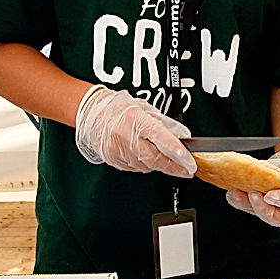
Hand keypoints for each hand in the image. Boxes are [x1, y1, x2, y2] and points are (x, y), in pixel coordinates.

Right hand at [74, 85, 195, 176]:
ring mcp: (116, 149)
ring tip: (168, 161)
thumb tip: (181, 136)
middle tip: (187, 170)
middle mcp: (124, 135)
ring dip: (159, 166)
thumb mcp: (145, 108)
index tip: (187, 160)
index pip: (159, 137)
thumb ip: (164, 123)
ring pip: (144, 165)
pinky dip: (144, 165)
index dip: (175, 150)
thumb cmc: (119, 108)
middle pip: (153, 158)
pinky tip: (147, 158)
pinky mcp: (111, 158)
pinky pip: (133, 167)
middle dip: (173, 167)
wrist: (92, 112)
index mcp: (135, 119)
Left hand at [225, 144, 279, 226]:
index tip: (269, 196)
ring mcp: (278, 213)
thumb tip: (256, 170)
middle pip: (278, 218)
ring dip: (247, 206)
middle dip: (262, 209)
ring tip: (235, 193)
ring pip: (263, 217)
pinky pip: (253, 211)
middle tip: (252, 194)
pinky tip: (233, 194)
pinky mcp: (264, 212)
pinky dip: (241, 203)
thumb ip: (275, 171)